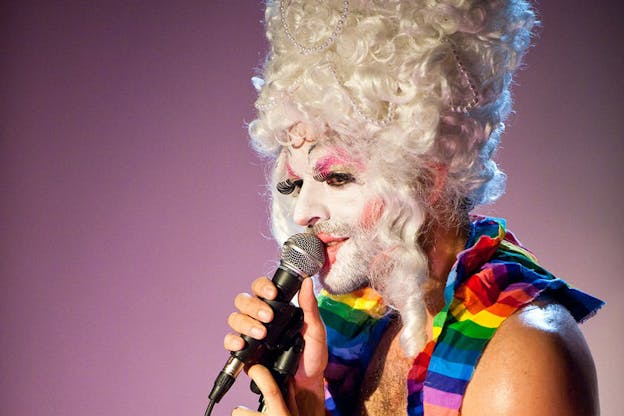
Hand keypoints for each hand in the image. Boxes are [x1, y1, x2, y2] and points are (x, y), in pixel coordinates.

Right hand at [224, 277, 326, 414]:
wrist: (306, 385)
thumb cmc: (312, 357)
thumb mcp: (315, 331)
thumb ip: (310, 307)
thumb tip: (307, 282)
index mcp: (276, 308)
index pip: (261, 289)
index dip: (263, 286)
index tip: (273, 293)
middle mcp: (260, 318)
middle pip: (244, 301)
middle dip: (254, 306)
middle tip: (268, 317)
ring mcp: (250, 335)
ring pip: (235, 319)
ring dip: (246, 323)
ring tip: (262, 334)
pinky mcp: (244, 352)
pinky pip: (230, 342)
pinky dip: (232, 341)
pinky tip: (241, 345)